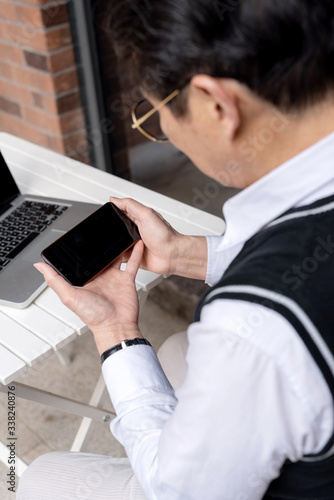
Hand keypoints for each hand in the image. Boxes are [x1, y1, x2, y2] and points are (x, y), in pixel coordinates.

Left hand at [35, 240, 143, 354]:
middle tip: (98, 229)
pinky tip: (135, 241)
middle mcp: (99, 277)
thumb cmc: (93, 316)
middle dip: (98, 244)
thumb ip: (55, 280)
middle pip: (99, 256)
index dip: (79, 250)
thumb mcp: (69, 296)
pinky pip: (132, 263)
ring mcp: (113, 277)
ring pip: (115, 256)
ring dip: (116, 246)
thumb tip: (39, 266)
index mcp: (85, 280)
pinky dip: (135, 252)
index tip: (77, 236)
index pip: (80, 262)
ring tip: (116, 231)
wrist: (116, 325)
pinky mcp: (126, 279)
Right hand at [110, 197, 207, 279]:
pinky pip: (120, 255)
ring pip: (116, 242)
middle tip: (106, 231)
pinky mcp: (133, 255)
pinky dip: (116, 255)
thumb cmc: (165, 235)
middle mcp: (135, 229)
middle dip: (110, 230)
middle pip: (116, 227)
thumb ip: (131, 205)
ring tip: (111, 243)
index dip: (112, 211)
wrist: (172, 255)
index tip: (103, 212)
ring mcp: (133, 243)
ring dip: (113, 243)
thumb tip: (115, 199)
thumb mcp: (147, 214)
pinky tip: (114, 254)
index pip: (120, 211)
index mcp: (138, 217)